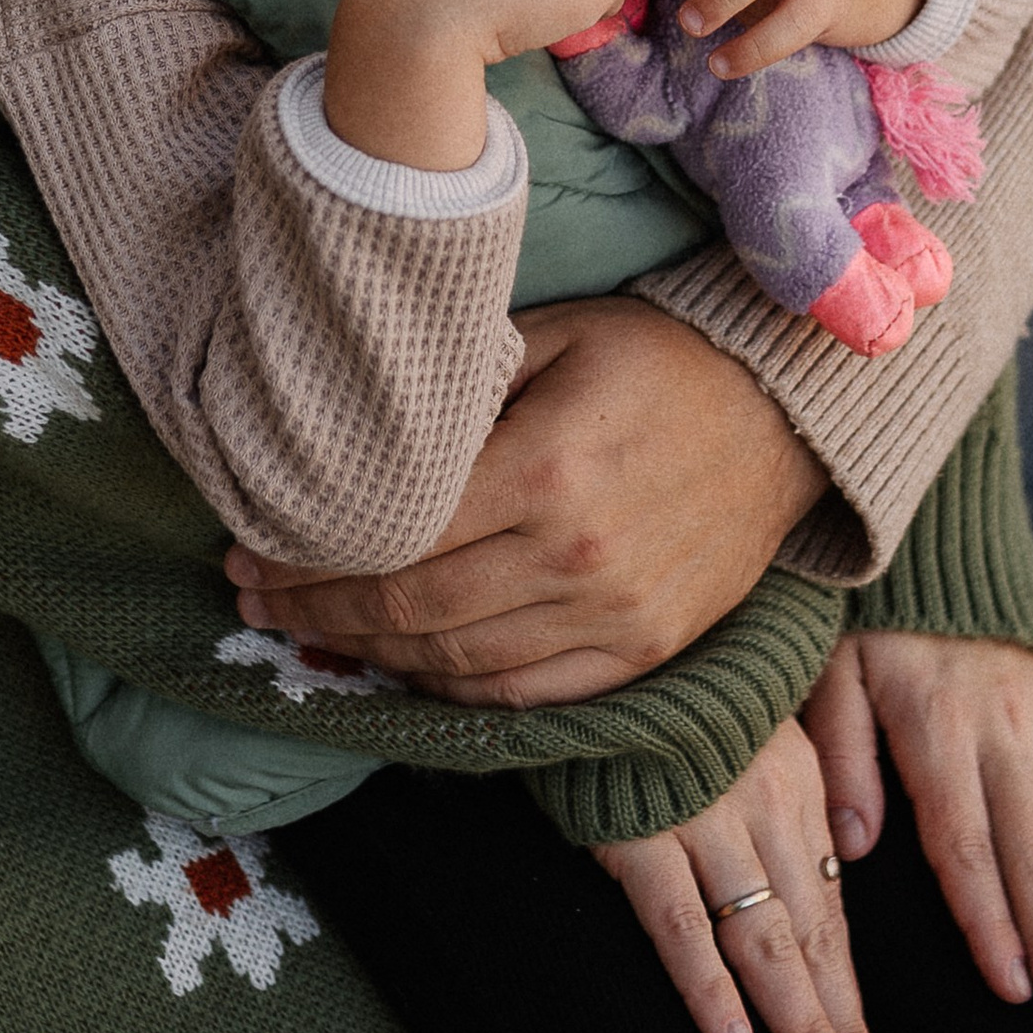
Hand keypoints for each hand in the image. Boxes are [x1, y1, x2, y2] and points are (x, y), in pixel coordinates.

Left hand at [225, 296, 827, 699]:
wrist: (787, 412)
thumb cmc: (658, 356)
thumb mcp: (554, 336)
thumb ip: (459, 387)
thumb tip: (357, 428)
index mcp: (545, 470)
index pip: (394, 541)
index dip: (306, 560)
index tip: (246, 554)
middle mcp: (577, 558)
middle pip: (412, 614)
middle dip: (318, 613)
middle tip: (256, 598)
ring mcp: (616, 618)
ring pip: (460, 666)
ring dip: (373, 657)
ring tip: (315, 631)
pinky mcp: (644, 653)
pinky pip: (525, 695)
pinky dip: (452, 690)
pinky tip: (406, 662)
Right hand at [598, 717, 883, 1032]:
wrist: (605, 635)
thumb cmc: (675, 694)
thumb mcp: (750, 734)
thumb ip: (787, 805)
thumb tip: (830, 875)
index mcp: (796, 785)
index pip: (832, 913)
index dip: (850, 995)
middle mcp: (762, 806)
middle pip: (811, 937)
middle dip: (840, 1026)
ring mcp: (703, 819)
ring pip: (763, 939)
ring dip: (798, 1021)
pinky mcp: (638, 830)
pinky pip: (680, 922)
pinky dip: (709, 986)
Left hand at [803, 633, 1032, 1032]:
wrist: (941, 530)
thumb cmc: (868, 613)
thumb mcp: (831, 665)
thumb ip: (839, 751)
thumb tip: (852, 844)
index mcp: (936, 726)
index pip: (964, 843)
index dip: (987, 919)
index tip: (1007, 988)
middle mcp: (1001, 728)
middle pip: (1032, 853)